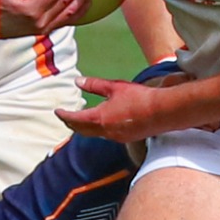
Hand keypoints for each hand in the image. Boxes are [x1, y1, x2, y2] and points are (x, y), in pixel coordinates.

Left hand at [56, 75, 176, 143]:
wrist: (162, 112)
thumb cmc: (138, 98)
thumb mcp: (114, 87)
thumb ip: (94, 85)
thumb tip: (78, 81)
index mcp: (99, 118)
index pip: (74, 119)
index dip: (64, 115)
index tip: (57, 111)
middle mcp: (105, 132)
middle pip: (81, 130)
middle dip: (71, 123)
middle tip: (65, 117)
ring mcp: (115, 137)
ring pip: (93, 134)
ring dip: (84, 127)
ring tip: (80, 120)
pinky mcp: (126, 138)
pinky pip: (105, 136)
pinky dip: (97, 130)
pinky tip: (102, 124)